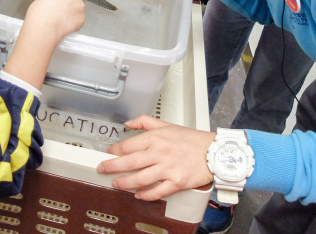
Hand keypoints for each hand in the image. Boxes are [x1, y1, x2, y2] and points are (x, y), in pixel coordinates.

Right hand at [26, 0, 84, 40]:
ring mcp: (80, 6)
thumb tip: (52, 2)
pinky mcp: (82, 18)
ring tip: (61, 20)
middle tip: (60, 12)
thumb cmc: (40, 13)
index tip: (58, 3)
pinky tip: (64, 26)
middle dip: (68, 6)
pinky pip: (78, 21)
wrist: (44, 26)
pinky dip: (73, 24)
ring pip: (77, 10)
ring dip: (71, 15)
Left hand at [97, 116, 215, 200]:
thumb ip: (145, 121)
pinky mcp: (176, 182)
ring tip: (116, 184)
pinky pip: (157, 191)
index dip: (114, 151)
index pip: (128, 145)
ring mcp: (167, 168)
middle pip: (129, 162)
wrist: (213, 152)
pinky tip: (138, 195)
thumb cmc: (191, 140)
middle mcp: (159, 153)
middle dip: (112, 167)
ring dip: (125, 183)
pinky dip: (145, 194)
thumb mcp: (167, 125)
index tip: (108, 154)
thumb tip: (128, 122)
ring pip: (140, 178)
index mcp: (155, 138)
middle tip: (102, 170)